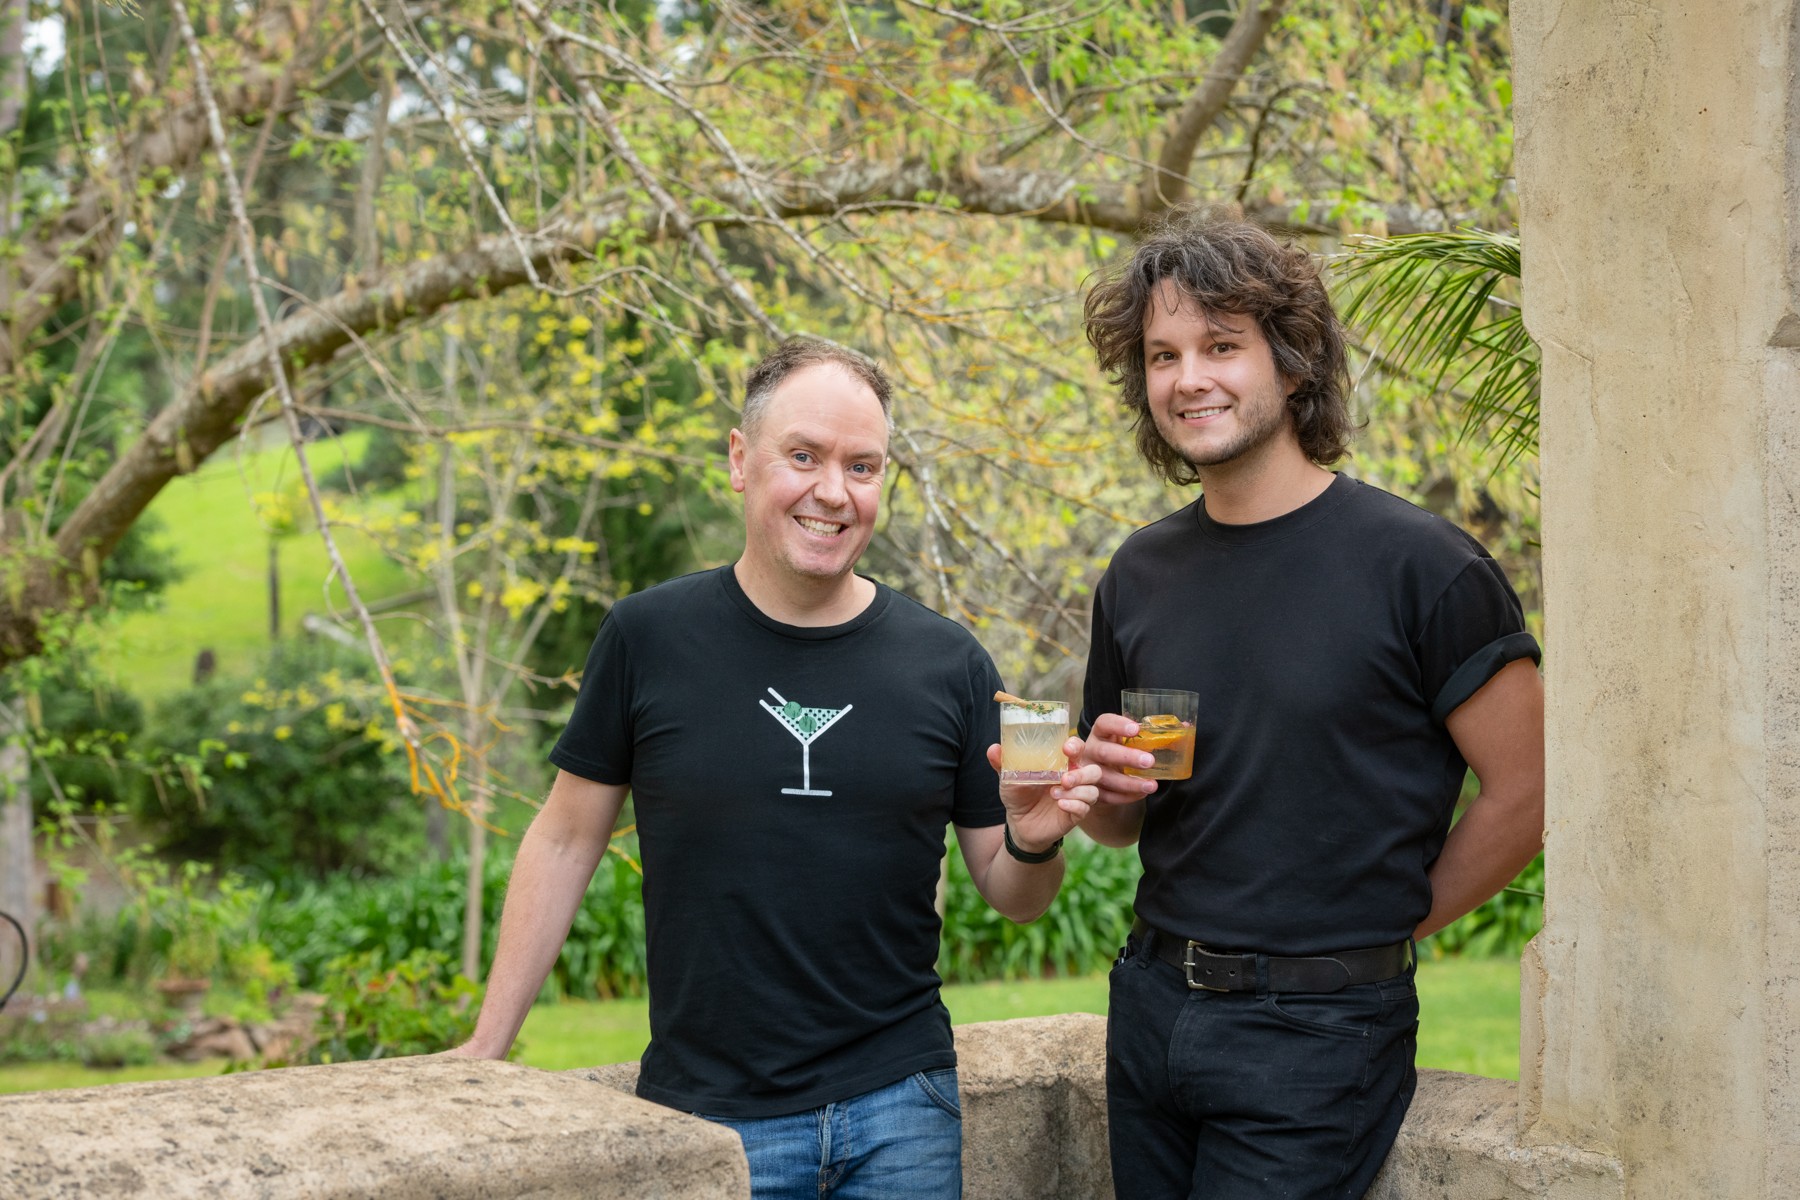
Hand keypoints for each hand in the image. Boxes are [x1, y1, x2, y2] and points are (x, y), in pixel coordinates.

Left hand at [985, 744, 1101, 852]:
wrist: (1019, 824)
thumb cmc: (1018, 795)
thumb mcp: (1009, 778)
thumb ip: (1003, 763)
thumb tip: (993, 749)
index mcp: (1061, 764)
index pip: (1077, 749)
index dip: (1076, 746)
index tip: (1066, 749)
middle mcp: (1073, 778)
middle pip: (1093, 770)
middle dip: (1082, 773)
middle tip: (1064, 778)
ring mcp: (1076, 797)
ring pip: (1092, 790)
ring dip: (1077, 790)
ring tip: (1054, 793)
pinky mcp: (1075, 814)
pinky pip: (1085, 808)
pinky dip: (1074, 805)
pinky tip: (1060, 805)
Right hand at [1071, 713, 1161, 808]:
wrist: (1103, 772)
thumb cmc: (1121, 749)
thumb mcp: (1129, 739)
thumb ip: (1151, 733)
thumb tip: (1184, 726)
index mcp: (1101, 732)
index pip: (1105, 723)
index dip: (1118, 725)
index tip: (1136, 729)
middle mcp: (1090, 749)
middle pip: (1104, 752)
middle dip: (1127, 757)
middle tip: (1150, 761)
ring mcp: (1088, 771)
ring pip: (1105, 777)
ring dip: (1130, 783)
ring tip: (1152, 785)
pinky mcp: (1091, 789)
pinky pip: (1107, 796)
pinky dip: (1126, 797)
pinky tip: (1141, 794)